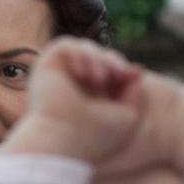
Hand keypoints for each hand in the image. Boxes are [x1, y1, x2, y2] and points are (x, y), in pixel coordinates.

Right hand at [0, 39, 147, 164]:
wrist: (64, 139)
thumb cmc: (94, 135)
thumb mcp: (127, 116)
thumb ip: (136, 94)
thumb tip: (136, 70)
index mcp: (90, 95)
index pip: (109, 69)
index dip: (120, 67)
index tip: (129, 74)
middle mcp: (73, 84)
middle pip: (98, 56)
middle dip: (111, 60)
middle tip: (118, 72)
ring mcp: (59, 75)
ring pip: (84, 48)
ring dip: (97, 57)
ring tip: (100, 77)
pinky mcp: (46, 66)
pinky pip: (65, 44)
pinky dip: (79, 53)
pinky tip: (83, 72)